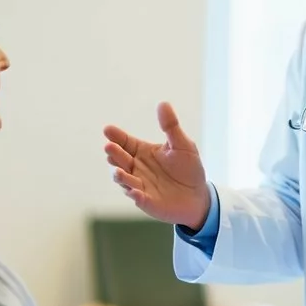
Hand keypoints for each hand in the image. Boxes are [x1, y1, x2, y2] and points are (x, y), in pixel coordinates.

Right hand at [103, 102, 210, 229]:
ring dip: (120, 176)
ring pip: (125, 180)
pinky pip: (138, 198)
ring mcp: (140, 185)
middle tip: (109, 147)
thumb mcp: (182, 144)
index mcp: (142, 152)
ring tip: (118, 171)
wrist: (198, 195)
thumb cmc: (188, 168)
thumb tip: (163, 103)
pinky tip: (134, 192)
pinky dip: (135, 195)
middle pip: (121, 160)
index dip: (116, 136)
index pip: (126, 143)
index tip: (107, 129)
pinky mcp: (147, 202)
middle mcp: (137, 168)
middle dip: (114, 154)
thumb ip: (171, 126)